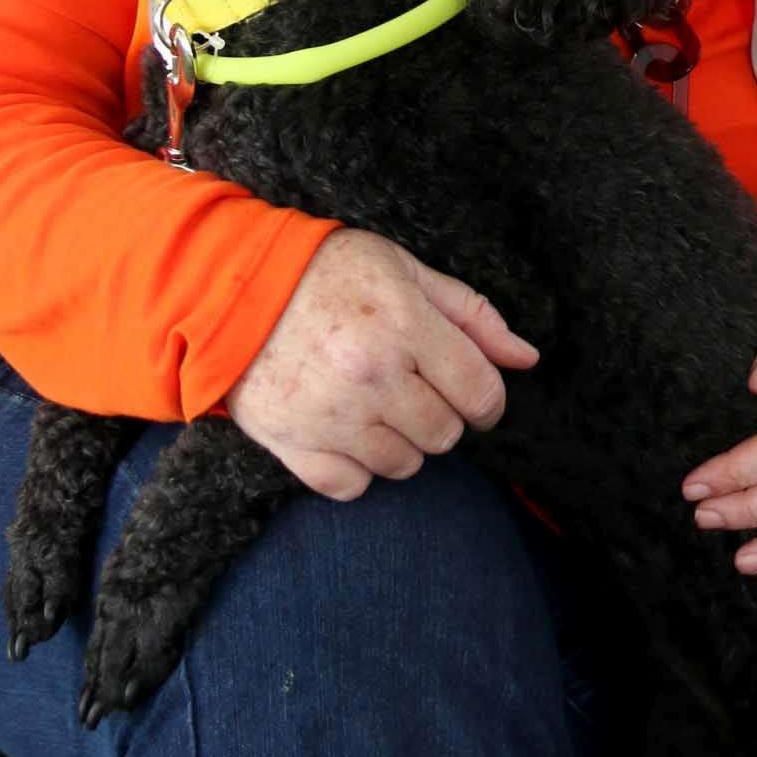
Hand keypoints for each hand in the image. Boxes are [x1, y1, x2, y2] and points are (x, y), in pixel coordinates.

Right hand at [224, 229, 538, 498]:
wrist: (230, 286)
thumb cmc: (327, 272)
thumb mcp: (405, 270)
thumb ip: (471, 315)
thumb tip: (526, 358)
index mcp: (403, 324)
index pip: (480, 392)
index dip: (488, 400)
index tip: (475, 395)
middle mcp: (370, 376)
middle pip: (445, 434)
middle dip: (442, 414)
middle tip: (415, 388)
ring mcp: (329, 415)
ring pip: (404, 465)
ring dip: (402, 442)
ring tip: (378, 405)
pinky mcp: (291, 443)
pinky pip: (351, 485)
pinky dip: (357, 468)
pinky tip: (347, 432)